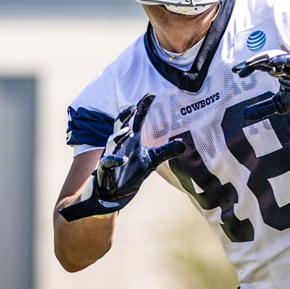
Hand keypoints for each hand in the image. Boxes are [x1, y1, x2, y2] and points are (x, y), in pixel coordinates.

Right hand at [59, 94, 186, 220]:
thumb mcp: (152, 161)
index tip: (151, 95)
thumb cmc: (130, 173)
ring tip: (128, 131)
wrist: (114, 193)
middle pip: (121, 125)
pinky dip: (115, 160)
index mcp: (131, 140)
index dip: (143, 107)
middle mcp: (120, 145)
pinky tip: (124, 159)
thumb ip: (166, 151)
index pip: (137, 120)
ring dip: (119, 136)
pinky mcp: (106, 169)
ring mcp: (112, 155)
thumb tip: (184, 144)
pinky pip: (108, 162)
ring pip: (112, 141)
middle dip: (126, 116)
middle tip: (134, 106)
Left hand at [231, 50, 289, 121]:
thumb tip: (243, 114)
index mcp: (279, 73)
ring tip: (249, 65)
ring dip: (262, 59)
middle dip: (252, 63)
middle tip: (240, 70)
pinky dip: (280, 60)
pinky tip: (269, 64)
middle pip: (265, 60)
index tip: (236, 72)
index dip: (248, 68)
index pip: (260, 66)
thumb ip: (262, 108)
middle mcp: (285, 67)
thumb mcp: (278, 106)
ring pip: (276, 57)